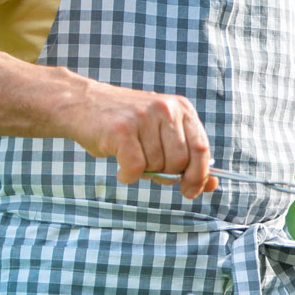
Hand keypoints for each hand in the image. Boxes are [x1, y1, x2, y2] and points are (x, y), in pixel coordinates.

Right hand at [58, 81, 217, 197]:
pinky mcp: (121, 130)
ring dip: (144, 172)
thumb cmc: (127, 124)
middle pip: (180, 161)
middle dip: (167, 175)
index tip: (191, 191)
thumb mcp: (161, 131)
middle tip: (149, 168)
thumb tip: (211, 185)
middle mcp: (166, 110)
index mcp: (182, 109)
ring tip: (131, 157)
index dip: (200, 175)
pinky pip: (135, 168)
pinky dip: (128, 176)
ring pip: (157, 166)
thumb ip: (186, 155)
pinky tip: (121, 169)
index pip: (202, 148)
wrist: (83, 103)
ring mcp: (144, 118)